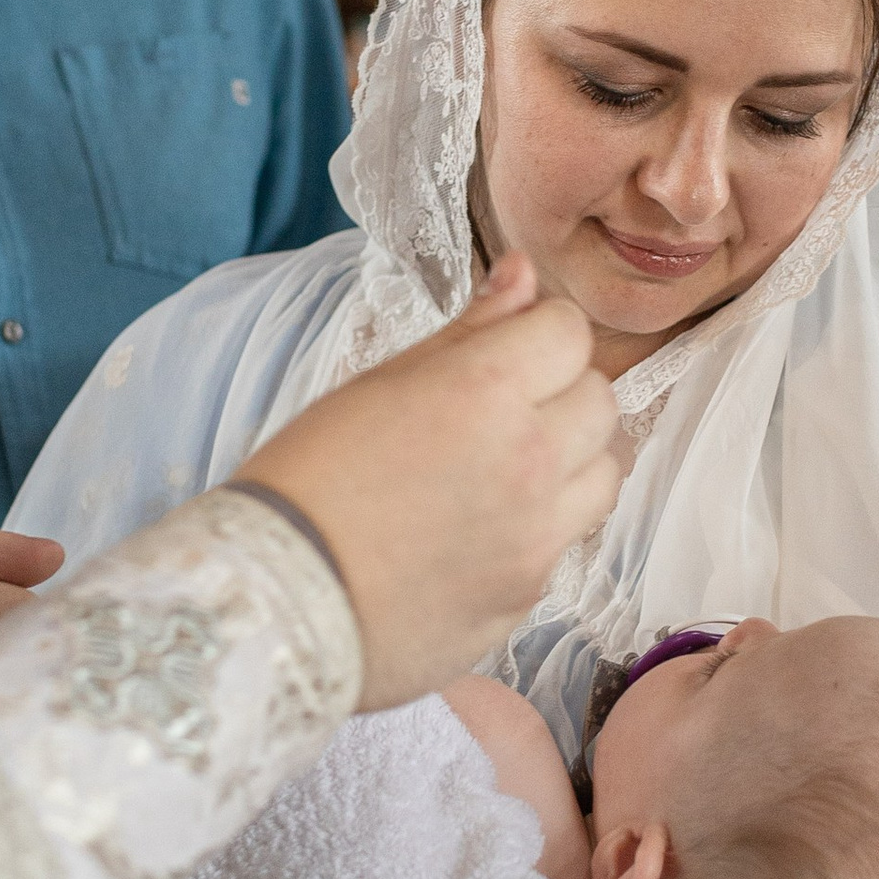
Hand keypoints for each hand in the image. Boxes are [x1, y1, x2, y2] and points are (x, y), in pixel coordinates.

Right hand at [236, 255, 621, 710]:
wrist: (272, 603)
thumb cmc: (307, 482)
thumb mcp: (379, 384)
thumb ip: (467, 331)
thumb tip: (522, 276)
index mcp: (485, 391)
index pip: (568, 332)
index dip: (538, 333)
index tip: (507, 349)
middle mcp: (529, 460)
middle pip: (599, 400)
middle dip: (561, 393)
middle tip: (500, 410)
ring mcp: (537, 535)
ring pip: (605, 474)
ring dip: (571, 460)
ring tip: (507, 469)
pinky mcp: (528, 593)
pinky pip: (567, 540)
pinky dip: (542, 525)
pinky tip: (481, 529)